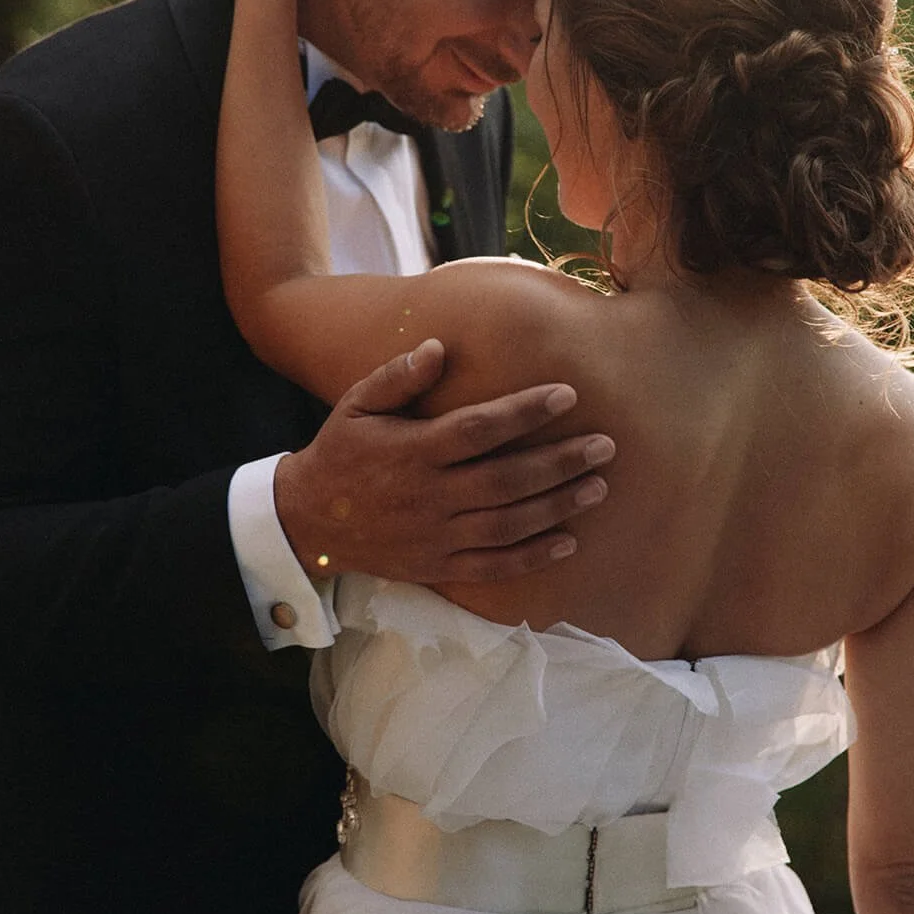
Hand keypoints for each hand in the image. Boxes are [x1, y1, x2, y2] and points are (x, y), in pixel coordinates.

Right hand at [274, 339, 613, 583]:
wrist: (308, 522)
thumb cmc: (341, 452)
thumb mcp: (356, 405)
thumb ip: (398, 376)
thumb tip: (439, 347)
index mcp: (413, 450)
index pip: (479, 428)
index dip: (525, 411)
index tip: (567, 394)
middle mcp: (429, 495)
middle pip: (506, 479)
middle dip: (560, 462)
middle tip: (605, 446)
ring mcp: (435, 535)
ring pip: (507, 524)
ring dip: (557, 507)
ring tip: (598, 487)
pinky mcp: (438, 566)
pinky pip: (493, 566)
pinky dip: (533, 557)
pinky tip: (568, 541)